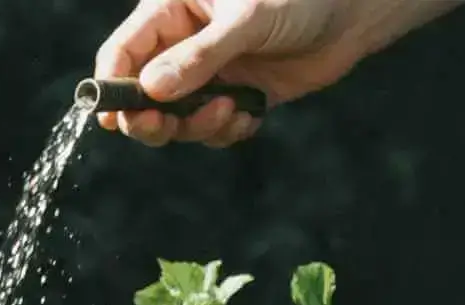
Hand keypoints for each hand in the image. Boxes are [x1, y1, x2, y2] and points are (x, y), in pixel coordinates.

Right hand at [95, 0, 464, 146]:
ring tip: (228, 111)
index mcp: (172, 11)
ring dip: (195, 126)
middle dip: (149, 117)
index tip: (113, 115)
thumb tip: (153, 90)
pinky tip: (249, 116)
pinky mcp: (235, 96)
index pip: (123, 51)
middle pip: (140, 94)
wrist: (353, 14)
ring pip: (176, 118)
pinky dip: (225, 131)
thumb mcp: (248, 19)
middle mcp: (183, 45)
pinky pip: (213, 128)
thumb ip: (201, 55)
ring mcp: (208, 74)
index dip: (111, 85)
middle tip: (162, 127)